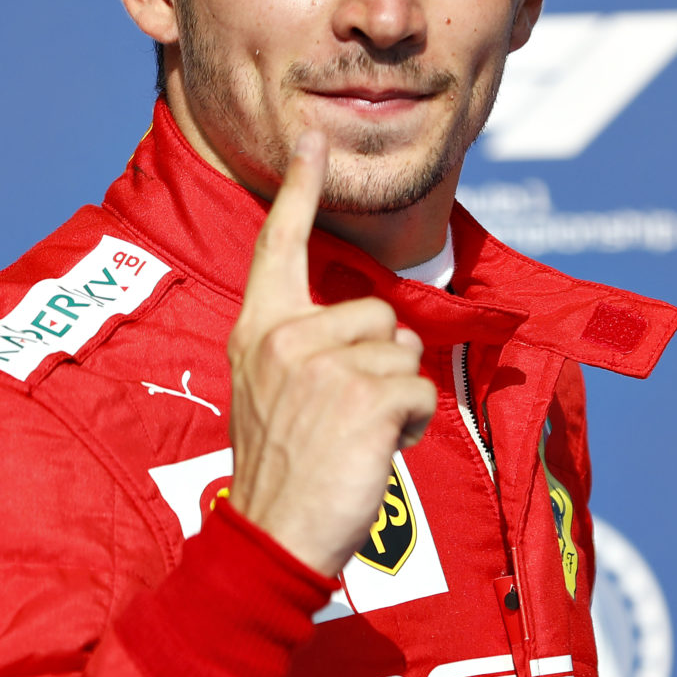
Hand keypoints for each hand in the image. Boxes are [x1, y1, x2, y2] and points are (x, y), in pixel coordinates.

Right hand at [226, 131, 437, 576]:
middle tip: (342, 419)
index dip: (299, 190)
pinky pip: (419, 390)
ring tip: (354, 437)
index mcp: (258, 329)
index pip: (278, 245)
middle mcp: (285, 337)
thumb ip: (300, 346)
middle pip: (377, 313)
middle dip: (379, 365)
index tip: (313, 140)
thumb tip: (374, 329)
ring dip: (396, 398)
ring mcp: (322, 365)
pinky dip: (411, 425)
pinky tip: (373, 452)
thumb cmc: (280, 469)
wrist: (271, 537)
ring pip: (403, 351)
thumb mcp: (266, 391)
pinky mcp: (363, 396)